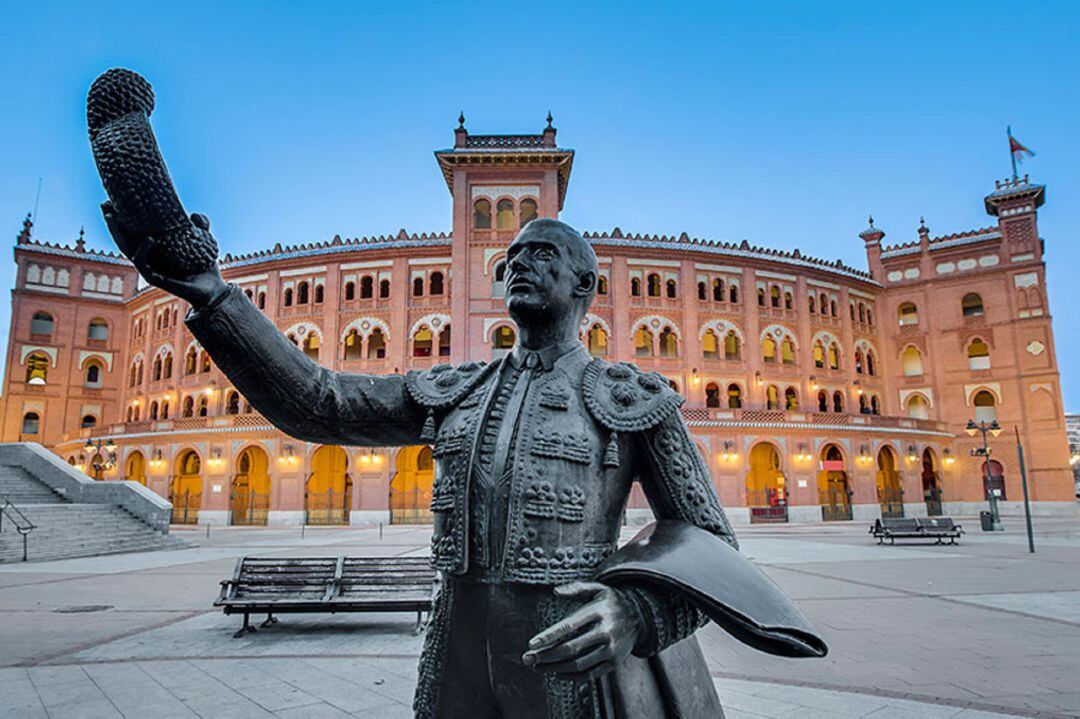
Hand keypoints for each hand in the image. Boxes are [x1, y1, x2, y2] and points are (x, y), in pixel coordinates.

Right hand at [101, 200, 226, 309]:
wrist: (213, 290)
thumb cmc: (204, 267)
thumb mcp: (203, 242)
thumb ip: (200, 227)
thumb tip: (195, 215)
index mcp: (155, 248)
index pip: (134, 231)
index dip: (123, 217)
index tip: (114, 199)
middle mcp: (149, 257)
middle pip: (123, 238)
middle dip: (112, 222)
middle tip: (105, 203)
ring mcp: (149, 268)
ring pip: (127, 249)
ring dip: (117, 233)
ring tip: (113, 216)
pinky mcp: (154, 279)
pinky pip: (143, 263)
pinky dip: (144, 249)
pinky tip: (150, 238)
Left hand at [522, 581, 641, 681]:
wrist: (641, 617)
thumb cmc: (611, 602)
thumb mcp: (597, 588)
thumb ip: (576, 588)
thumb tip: (555, 592)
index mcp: (599, 611)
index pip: (569, 626)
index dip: (549, 636)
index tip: (532, 644)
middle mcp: (606, 631)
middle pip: (570, 648)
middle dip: (546, 656)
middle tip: (527, 659)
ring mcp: (611, 650)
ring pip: (578, 664)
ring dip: (554, 668)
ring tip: (538, 667)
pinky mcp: (613, 663)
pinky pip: (589, 674)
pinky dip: (570, 676)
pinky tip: (556, 673)